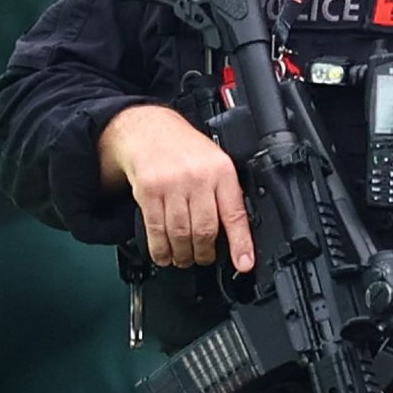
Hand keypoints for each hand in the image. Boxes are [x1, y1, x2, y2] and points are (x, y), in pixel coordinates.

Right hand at [98, 104, 254, 271]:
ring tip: (184, 258)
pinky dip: (161, 249)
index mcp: (221, 170)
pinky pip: (156, 229)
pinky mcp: (149, 191)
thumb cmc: (185, 149)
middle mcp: (198, 177)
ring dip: (183, 254)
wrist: (148, 129)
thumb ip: (226, 192)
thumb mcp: (215, 162)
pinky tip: (164, 255)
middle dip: (204, 253)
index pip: (235, 213)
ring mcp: (172, 184)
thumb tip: (237, 233)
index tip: (244, 263)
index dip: (241, 243)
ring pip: (180, 233)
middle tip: (204, 258)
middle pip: (205, 229)